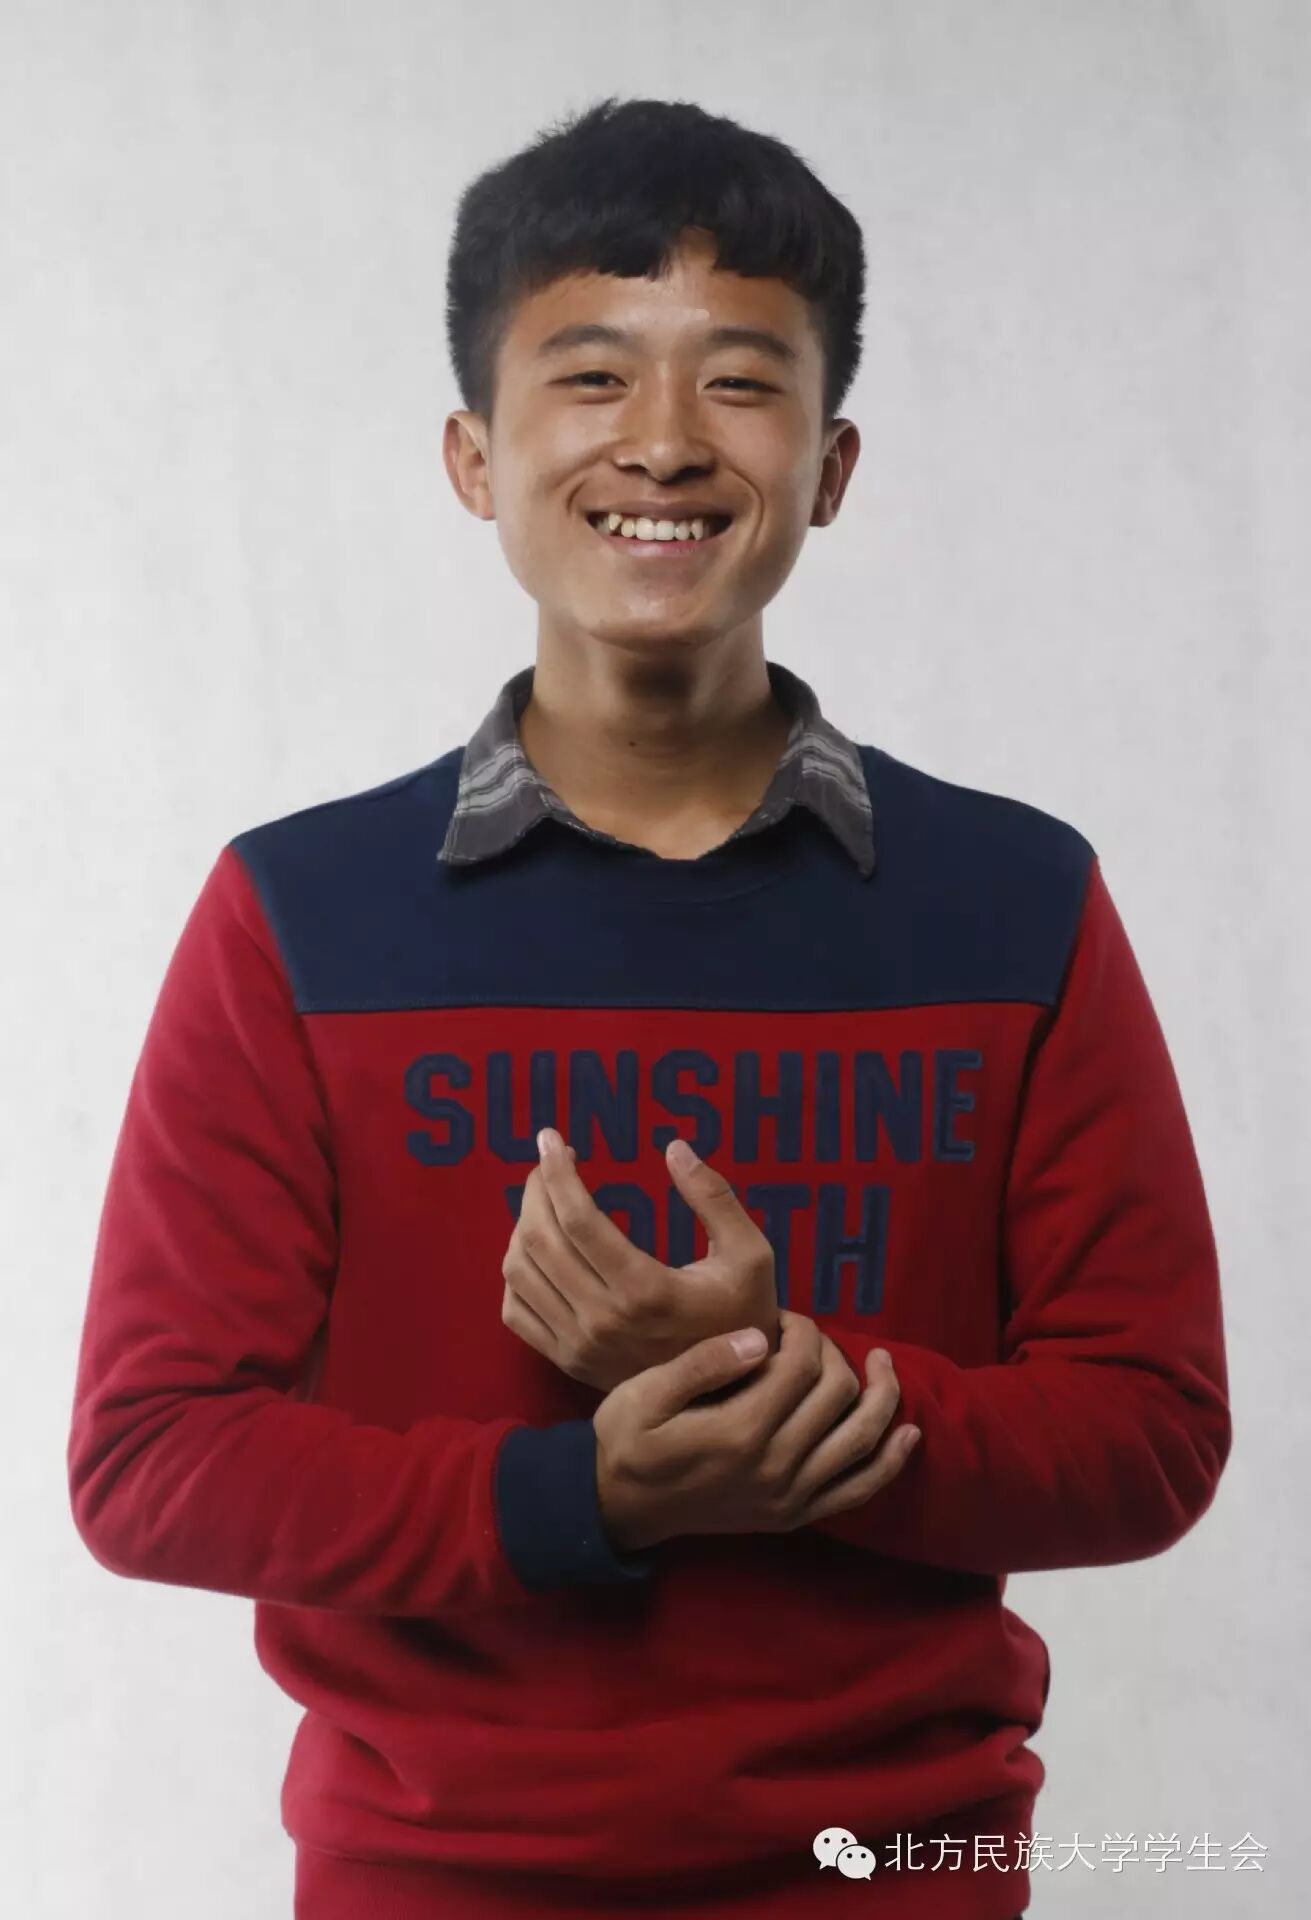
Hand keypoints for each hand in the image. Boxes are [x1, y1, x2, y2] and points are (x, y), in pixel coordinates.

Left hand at [500, 1130, 778, 1391]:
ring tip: (544, 1200)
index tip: (550, 1139)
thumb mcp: (751, 1253)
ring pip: (520, 1272)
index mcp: (646, 1290)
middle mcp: (604, 1320)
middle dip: (536, 1189)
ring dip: (522, 1225)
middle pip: (540, 1240)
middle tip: (547, 1163)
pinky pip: (515, 1312)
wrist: (729, 1394)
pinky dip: (515, 1272)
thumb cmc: (742, 1314)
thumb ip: (715, 1197)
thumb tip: (675, 1148)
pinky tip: (536, 1248)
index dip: (557, 1172)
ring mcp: (579, 1346)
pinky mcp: (567, 1362)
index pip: (579, 1220)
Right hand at [594, 1309, 920, 1551]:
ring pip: (861, 1439)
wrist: (618, 1508)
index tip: (783, 1317)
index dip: (802, 1329)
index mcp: (741, 1429)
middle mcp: (776, 1465)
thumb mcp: (645, 1393)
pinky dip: (890, 1462)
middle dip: (833, 1352)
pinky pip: (857, 1490)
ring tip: (884, 1362)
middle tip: (810, 1337)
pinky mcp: (794, 1516)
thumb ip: (703, 1363)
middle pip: (837, 1393)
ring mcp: (790, 1495)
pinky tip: (909, 1434)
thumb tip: (761, 1338)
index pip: (801, 1364)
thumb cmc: (627, 1441)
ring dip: (882, 1396)